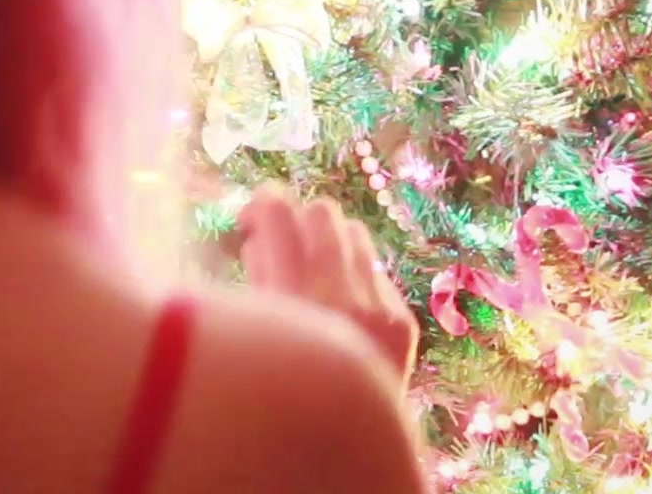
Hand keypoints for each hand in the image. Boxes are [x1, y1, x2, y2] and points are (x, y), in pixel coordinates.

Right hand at [238, 185, 418, 382]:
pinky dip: (352, 275)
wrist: (345, 448)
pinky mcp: (402, 321)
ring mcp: (379, 309)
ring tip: (308, 266)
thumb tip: (256, 237)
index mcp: (291, 301)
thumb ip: (256, 282)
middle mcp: (342, 298)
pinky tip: (336, 301)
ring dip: (327, 241)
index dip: (261, 203)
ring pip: (354, 233)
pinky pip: (374, 270)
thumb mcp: (254, 333)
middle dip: (297, 218)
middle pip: (322, 213)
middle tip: (279, 239)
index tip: (249, 215)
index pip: (279, 215)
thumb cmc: (278, 395)